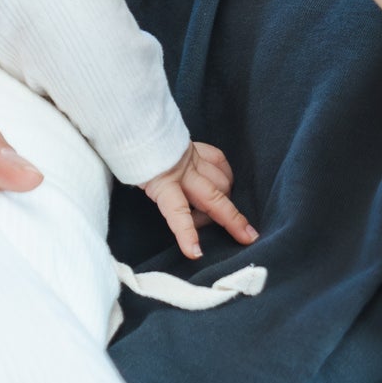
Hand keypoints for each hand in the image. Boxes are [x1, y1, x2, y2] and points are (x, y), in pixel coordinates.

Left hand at [143, 142, 259, 260]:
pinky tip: (224, 184)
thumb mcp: (141, 185)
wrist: (135, 129)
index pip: (178, 212)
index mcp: (163, 183)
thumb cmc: (133, 159)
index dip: (187, 233)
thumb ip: (165, 199)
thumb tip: (188, 216)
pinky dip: (225, 176)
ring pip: (223, 182)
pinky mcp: (198, 148)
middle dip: (233, 220)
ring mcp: (194, 159)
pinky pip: (220, 163)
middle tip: (248, 237)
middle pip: (213, 199)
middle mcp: (183, 172)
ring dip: (225, 200)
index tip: (195, 253)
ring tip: (216, 213)